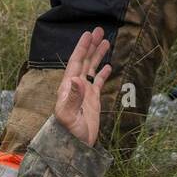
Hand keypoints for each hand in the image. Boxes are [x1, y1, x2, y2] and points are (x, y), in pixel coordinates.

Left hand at [54, 27, 112, 146]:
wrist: (74, 146)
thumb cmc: (69, 132)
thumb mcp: (69, 115)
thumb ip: (72, 98)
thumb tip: (76, 79)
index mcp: (68, 87)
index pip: (76, 62)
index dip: (82, 48)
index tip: (88, 34)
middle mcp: (75, 86)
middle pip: (84, 61)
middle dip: (91, 46)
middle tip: (99, 30)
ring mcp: (84, 93)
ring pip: (91, 69)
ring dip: (97, 55)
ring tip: (106, 41)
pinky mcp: (92, 100)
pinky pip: (98, 82)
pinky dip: (102, 73)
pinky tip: (108, 65)